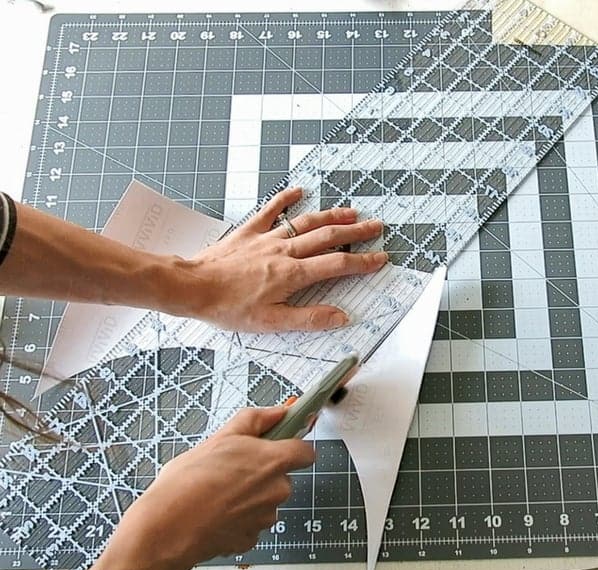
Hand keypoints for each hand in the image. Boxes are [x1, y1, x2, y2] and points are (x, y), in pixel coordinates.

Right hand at [67, 406, 313, 569]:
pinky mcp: (250, 539)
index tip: (279, 444)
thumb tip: (279, 411)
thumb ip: (255, 421)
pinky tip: (214, 513)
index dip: (292, 446)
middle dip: (262, 472)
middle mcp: (277, 491)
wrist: (167, 529)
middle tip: (231, 468)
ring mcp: (265, 518)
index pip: (305, 452)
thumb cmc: (189, 481)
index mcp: (274, 462)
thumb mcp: (220, 437)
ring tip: (217, 492)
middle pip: (281, 477)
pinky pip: (250, 523)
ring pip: (265, 501)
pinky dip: (237, 518)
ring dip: (249, 496)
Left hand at [177, 187, 387, 331]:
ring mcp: (267, 238)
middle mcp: (284, 252)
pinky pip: (270, 210)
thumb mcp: (271, 323)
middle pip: (329, 237)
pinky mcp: (249, 232)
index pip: (338, 265)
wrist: (191, 287)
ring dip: (332, 215)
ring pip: (307, 222)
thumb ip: (309, 319)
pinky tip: (298, 191)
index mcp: (292, 275)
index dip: (363, 262)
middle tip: (376, 226)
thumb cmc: (227, 307)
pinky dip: (285, 198)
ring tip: (351, 211)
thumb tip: (340, 317)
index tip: (379, 258)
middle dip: (356, 231)